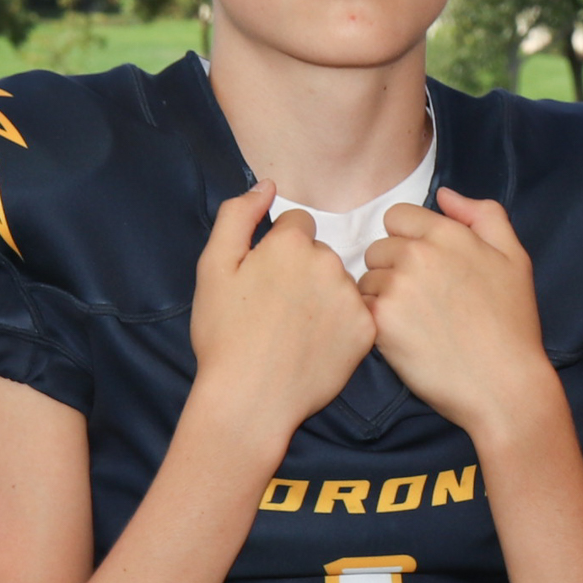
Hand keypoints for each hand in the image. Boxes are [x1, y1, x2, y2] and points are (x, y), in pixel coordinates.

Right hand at [188, 182, 376, 439]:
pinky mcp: (369, 329)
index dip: (277, 250)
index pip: (296, 225)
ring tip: (296, 330)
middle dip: (303, 272)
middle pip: (321, 253)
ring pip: (340, 283)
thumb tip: (267, 185)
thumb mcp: (213, 268)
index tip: (265, 279)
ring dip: (324, 297)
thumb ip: (237, 217)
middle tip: (277, 309)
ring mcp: (352, 296)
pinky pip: (358, 313)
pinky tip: (317, 344)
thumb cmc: (224, 333)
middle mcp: (329, 262)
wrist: (250, 397)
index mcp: (291, 244)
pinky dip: (342, 325)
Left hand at [360, 189, 561, 440]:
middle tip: (424, 300)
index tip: (427, 267)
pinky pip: (361, 308)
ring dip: (381, 296)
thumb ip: (484, 215)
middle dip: (393, 268)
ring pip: (365, 279)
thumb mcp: (515, 258)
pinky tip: (403, 338)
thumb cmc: (512, 324)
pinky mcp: (380, 322)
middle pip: (378, 247)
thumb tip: (444, 193)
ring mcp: (396, 287)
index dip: (409, 239)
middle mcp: (418, 254)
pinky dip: (375, 322)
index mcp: (448, 234)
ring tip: (415, 322)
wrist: (503, 383)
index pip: (398, 216)